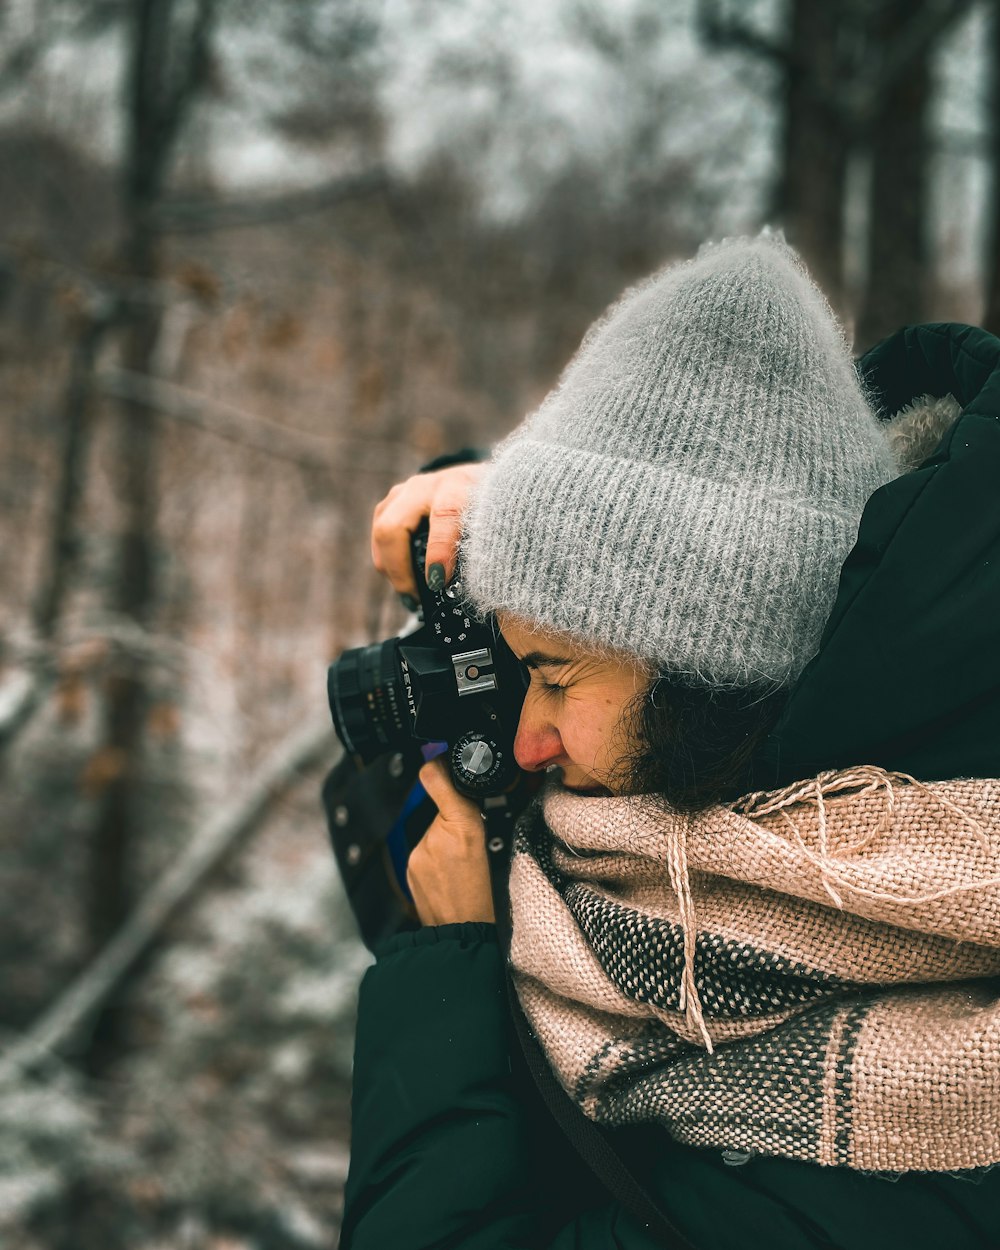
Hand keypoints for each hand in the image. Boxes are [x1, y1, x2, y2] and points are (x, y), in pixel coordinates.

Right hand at [371, 462, 484, 597]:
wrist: (481, 481)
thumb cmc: (491, 506)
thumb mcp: (498, 521)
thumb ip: (490, 549)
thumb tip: (494, 601)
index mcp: (459, 485)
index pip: (445, 515)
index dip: (438, 551)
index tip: (438, 581)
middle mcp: (426, 485)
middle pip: (393, 527)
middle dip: (400, 570)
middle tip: (417, 600)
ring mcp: (403, 492)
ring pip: (382, 533)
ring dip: (391, 569)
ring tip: (411, 596)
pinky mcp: (390, 503)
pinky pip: (379, 536)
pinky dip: (388, 562)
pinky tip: (404, 581)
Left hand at [407, 757, 494, 926]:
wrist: (464, 935)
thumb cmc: (490, 898)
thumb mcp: (496, 848)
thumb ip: (473, 816)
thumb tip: (462, 791)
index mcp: (464, 827)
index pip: (437, 778)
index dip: (439, 766)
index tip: (443, 763)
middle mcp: (435, 836)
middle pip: (441, 810)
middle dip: (453, 820)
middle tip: (470, 845)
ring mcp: (418, 853)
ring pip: (433, 832)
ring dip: (444, 842)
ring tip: (461, 868)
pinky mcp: (410, 867)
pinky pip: (424, 851)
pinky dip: (435, 858)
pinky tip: (449, 877)